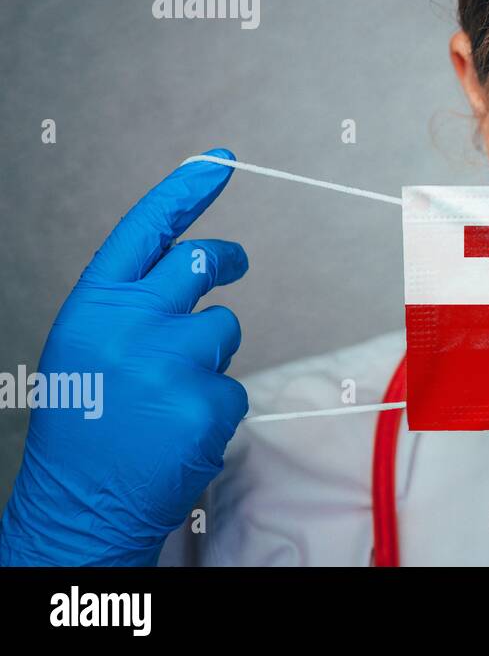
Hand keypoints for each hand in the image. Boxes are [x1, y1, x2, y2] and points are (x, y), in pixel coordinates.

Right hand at [0, 149, 248, 565]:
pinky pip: (234, 385)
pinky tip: (177, 431)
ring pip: (225, 328)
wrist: (77, 505)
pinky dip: (214, 407)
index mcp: (94, 305)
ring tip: (165, 397)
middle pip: (202, 262)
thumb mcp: (89, 347)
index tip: (220, 160)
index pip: (147, 229)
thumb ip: (133, 303)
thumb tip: (196, 262)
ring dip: (210, 356)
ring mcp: (171, 361)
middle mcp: (130, 323)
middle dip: (226, 260)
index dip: (186, 190)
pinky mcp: (206, 401)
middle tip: (235, 264)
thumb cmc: (85, 422)